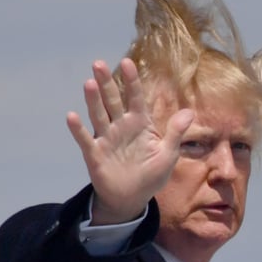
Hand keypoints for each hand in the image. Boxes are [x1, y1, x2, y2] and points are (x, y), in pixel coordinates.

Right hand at [66, 58, 192, 224]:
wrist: (132, 199)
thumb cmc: (151, 176)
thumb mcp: (168, 155)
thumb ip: (175, 133)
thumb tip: (189, 112)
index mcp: (139, 124)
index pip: (135, 97)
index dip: (131, 80)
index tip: (127, 62)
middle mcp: (120, 126)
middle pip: (112, 100)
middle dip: (106, 82)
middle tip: (98, 63)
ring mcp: (106, 139)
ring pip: (98, 115)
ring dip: (93, 100)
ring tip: (88, 83)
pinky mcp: (95, 154)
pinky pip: (85, 140)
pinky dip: (78, 129)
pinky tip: (72, 116)